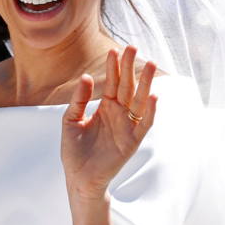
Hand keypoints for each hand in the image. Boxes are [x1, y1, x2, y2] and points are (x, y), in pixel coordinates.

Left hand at [61, 45, 156, 200]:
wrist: (78, 177)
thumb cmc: (74, 150)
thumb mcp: (71, 120)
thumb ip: (79, 99)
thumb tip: (87, 77)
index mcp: (105, 108)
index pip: (112, 83)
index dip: (113, 67)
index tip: (114, 50)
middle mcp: (118, 114)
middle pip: (127, 87)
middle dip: (130, 67)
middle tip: (132, 47)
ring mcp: (126, 127)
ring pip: (138, 100)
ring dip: (145, 83)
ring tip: (150, 64)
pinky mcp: (132, 142)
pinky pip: (143, 124)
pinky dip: (149, 111)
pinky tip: (153, 96)